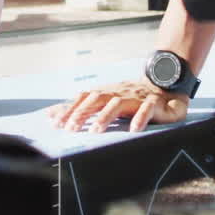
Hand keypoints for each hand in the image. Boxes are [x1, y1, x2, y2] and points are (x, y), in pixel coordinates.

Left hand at [48, 80, 189, 132]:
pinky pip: (146, 109)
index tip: (54, 123)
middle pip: (96, 100)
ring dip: (105, 117)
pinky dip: (140, 118)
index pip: (82, 99)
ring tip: (95, 131)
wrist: (164, 84)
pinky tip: (134, 130)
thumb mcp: (103, 100)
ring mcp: (135, 97)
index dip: (68, 109)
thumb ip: (79, 108)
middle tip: (70, 128)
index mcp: (105, 93)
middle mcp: (117, 93)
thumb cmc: (129, 96)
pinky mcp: (153, 103)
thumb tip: (51, 114)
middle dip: (82, 113)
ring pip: (118, 104)